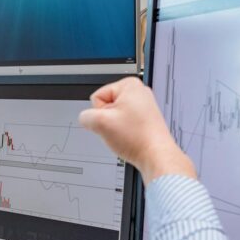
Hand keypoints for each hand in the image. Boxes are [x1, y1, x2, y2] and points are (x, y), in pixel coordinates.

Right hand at [78, 77, 195, 184]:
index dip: (99, 113)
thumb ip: (85, 116)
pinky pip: (123, 123)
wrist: (155, 155)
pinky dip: (124, 131)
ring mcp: (143, 105)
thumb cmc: (137, 137)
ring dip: (115, 127)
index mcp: (129, 85)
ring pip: (114, 116)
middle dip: (107, 120)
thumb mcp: (100, 123)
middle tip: (120, 129)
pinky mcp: (144, 118)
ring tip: (127, 134)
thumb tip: (86, 119)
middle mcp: (138, 92)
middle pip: (105, 105)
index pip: (96, 97)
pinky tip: (131, 137)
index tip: (113, 122)